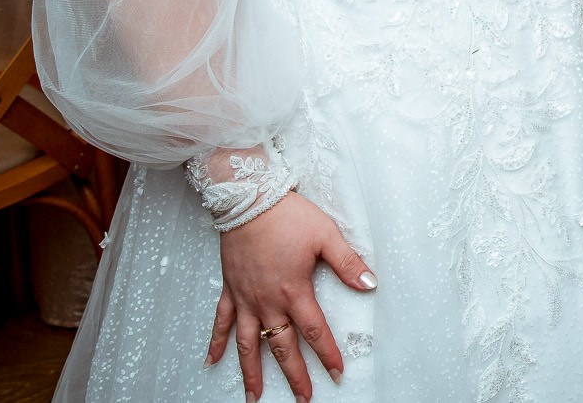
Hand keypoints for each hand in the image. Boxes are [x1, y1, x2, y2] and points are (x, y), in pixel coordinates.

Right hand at [205, 193, 375, 400]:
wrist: (249, 199)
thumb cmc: (288, 216)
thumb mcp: (326, 236)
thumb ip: (348, 264)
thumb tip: (370, 285)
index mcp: (294, 291)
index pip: (315, 331)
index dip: (327, 354)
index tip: (337, 373)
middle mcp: (267, 301)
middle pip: (282, 346)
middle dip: (294, 375)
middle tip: (303, 398)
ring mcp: (245, 298)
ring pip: (248, 343)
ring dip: (252, 372)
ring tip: (254, 397)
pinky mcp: (230, 290)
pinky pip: (221, 322)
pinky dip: (217, 343)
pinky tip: (212, 361)